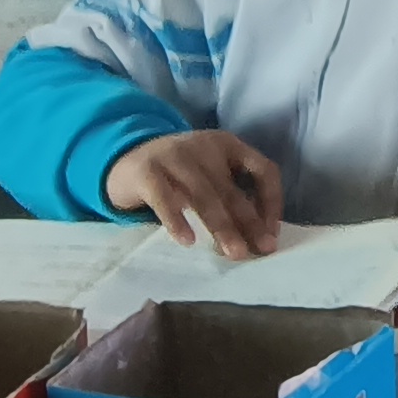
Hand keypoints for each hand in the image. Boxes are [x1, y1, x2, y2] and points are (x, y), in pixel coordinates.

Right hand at [105, 128, 287, 255]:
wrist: (125, 158)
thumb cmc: (178, 174)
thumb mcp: (209, 174)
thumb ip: (230, 195)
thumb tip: (257, 236)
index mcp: (228, 145)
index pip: (262, 169)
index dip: (272, 200)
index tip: (272, 231)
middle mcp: (204, 146)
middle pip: (232, 189)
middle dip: (249, 222)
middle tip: (260, 250)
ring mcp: (174, 156)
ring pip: (204, 196)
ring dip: (221, 226)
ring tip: (232, 252)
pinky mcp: (147, 171)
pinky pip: (164, 198)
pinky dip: (177, 220)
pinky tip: (187, 241)